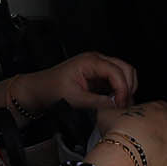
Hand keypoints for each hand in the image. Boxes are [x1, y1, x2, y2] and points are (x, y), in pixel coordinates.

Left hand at [15, 52, 137, 114]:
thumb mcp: (75, 98)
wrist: (38, 90)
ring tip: (120, 104)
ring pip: (124, 73)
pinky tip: (116, 102)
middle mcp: (97, 60)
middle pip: (125, 69)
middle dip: (128, 87)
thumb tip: (117, 105)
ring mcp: (98, 67)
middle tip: (124, 104)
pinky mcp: (98, 76)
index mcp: (90, 61)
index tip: (122, 104)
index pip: (117, 71)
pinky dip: (120, 90)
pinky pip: (116, 80)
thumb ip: (98, 102)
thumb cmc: (50, 89)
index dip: (123, 88)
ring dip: (126, 88)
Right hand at [93, 100, 166, 165]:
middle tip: (154, 136)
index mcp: (158, 110)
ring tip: (163, 155)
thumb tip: (107, 109)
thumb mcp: (108, 113)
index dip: (158, 113)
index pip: (164, 107)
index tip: (150, 117)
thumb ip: (111, 109)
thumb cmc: (117, 129)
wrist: (122, 150)